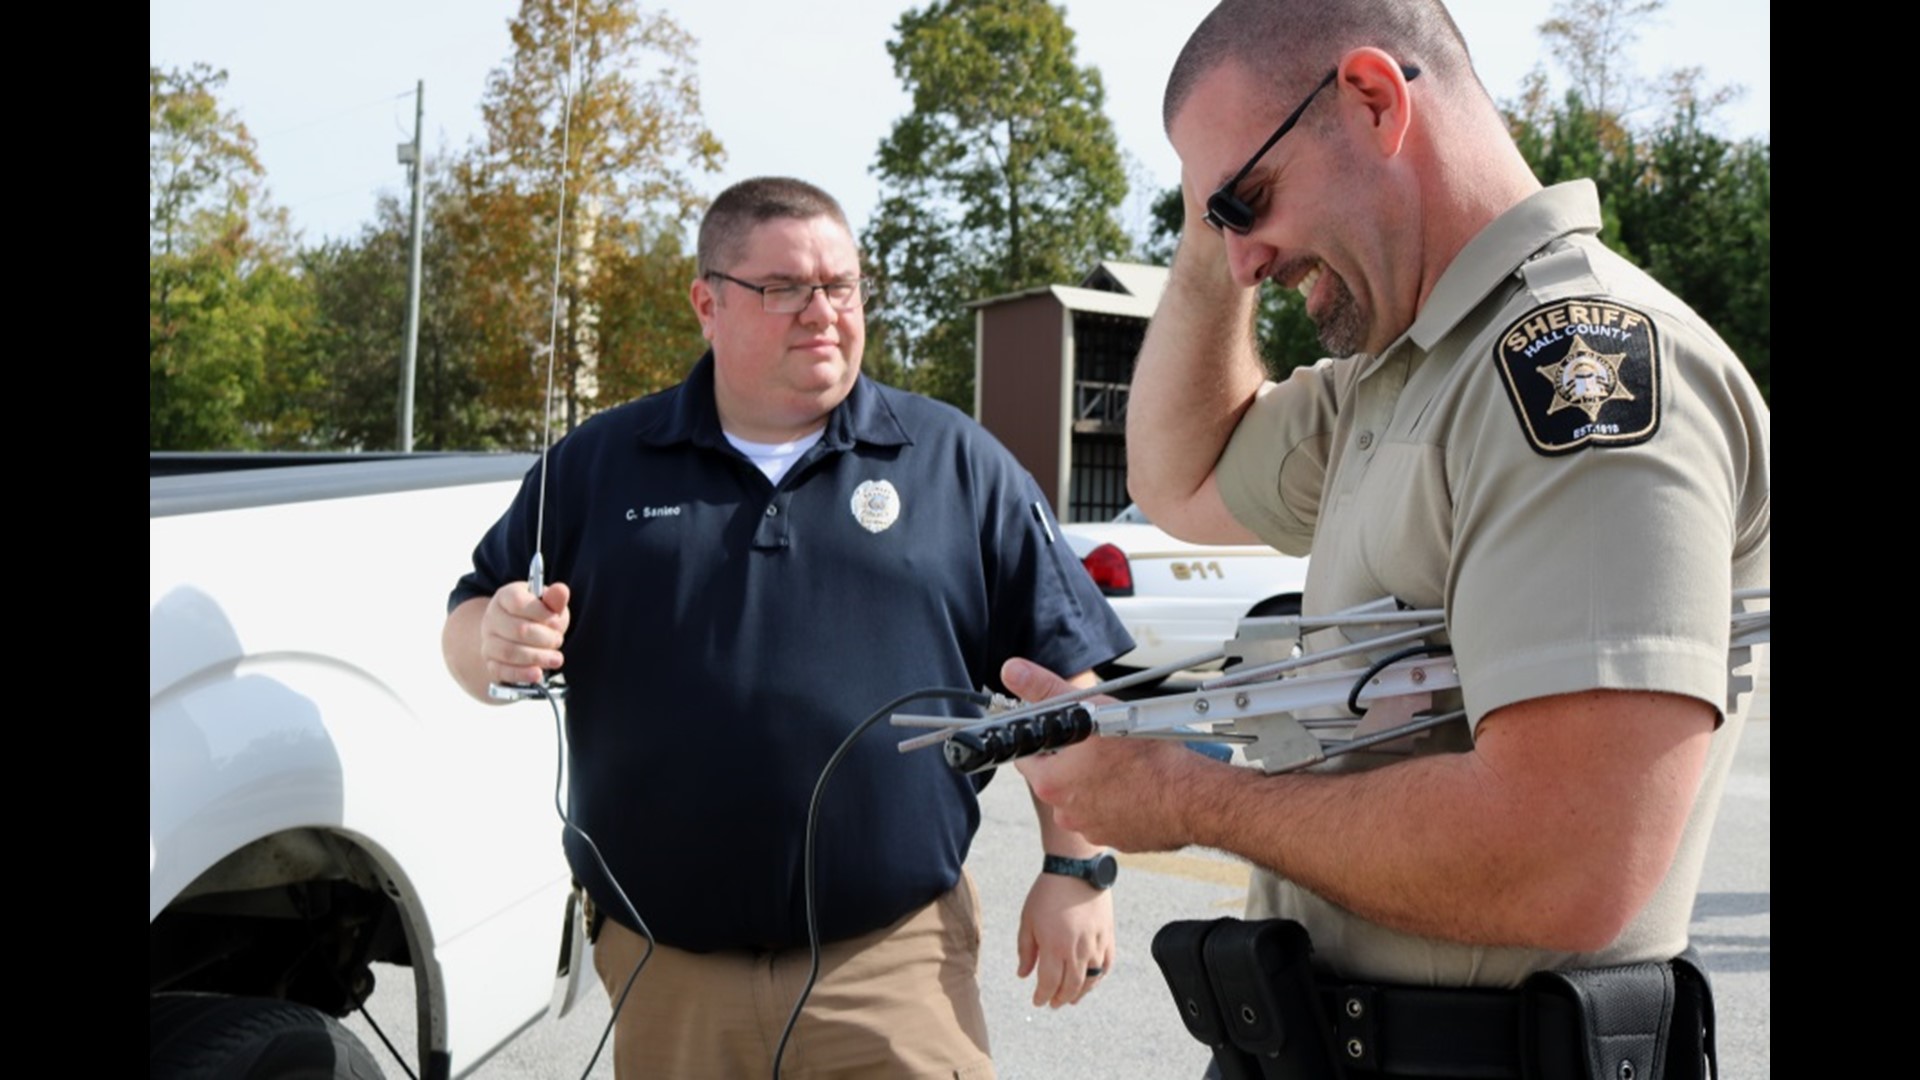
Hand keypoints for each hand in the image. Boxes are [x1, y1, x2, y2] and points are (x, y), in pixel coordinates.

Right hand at [481, 580, 570, 684]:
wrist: (518, 635)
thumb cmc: (537, 617)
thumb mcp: (549, 605)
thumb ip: (555, 599)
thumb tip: (561, 590)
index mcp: (505, 597)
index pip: (518, 602)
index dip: (541, 613)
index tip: (557, 620)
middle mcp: (492, 618)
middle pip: (517, 630)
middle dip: (545, 638)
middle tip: (558, 640)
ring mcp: (488, 641)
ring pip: (509, 652)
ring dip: (537, 657)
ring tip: (555, 659)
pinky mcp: (491, 663)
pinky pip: (502, 671)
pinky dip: (521, 674)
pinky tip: (537, 674)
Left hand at [1003, 657, 1223, 851]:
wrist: (1190, 797)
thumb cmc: (1147, 758)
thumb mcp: (1092, 710)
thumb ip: (1048, 690)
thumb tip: (1015, 673)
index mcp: (1051, 783)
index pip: (1030, 757)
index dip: (1048, 741)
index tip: (1067, 733)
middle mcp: (1066, 812)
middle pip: (1058, 778)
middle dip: (1076, 761)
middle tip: (1103, 744)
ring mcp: (1092, 829)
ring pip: (1085, 797)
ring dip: (1098, 782)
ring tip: (1124, 765)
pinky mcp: (1118, 839)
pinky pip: (1109, 815)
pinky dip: (1118, 801)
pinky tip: (1136, 785)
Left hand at [1016, 872, 1113, 1008]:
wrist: (1076, 868)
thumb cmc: (1047, 892)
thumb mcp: (1027, 920)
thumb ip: (1026, 950)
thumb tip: (1023, 975)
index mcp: (1053, 947)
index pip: (1048, 983)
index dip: (1042, 996)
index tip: (1037, 1001)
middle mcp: (1076, 950)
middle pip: (1070, 986)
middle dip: (1060, 999)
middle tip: (1053, 1004)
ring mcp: (1095, 944)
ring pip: (1090, 979)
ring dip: (1080, 992)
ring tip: (1072, 999)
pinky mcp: (1107, 935)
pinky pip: (1106, 964)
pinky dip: (1099, 977)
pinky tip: (1092, 980)